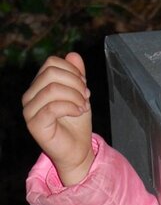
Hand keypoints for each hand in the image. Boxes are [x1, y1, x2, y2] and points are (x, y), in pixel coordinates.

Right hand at [22, 53, 94, 184]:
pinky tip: (79, 112)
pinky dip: (71, 107)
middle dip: (75, 83)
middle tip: (86, 97)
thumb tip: (73, 54)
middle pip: (51, 73)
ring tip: (83, 106)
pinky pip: (52, 107)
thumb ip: (76, 75)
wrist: (78, 150)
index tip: (84, 86)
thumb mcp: (80, 94)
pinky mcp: (34, 124)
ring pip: (52, 89)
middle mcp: (30, 96)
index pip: (51, 63)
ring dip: (75, 96)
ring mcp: (29, 110)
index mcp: (38, 86)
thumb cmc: (77, 124)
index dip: (72, 71)